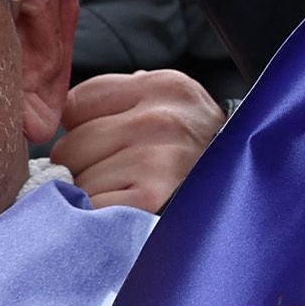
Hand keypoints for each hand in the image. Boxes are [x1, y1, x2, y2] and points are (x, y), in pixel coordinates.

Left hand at [53, 68, 223, 211]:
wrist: (248, 201)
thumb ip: (122, 102)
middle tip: (120, 177)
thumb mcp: (170, 110)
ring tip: (130, 196)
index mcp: (166, 86)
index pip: (75, 104)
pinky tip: (129, 213)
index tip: (109, 146)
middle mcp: (163, 117)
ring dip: (93, 196)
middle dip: (84, 167)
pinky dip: (101, 219)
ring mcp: (159, 158)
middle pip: (69, 146)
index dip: (84, 130)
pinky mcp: (152, 197)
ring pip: (77, 181)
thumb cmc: (197, 158)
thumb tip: (55, 117)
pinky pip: (91, 208)